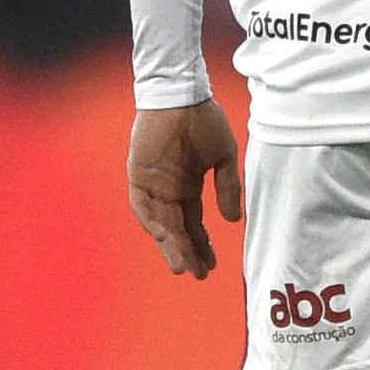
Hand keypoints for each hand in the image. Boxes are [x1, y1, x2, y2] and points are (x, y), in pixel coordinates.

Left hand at [126, 100, 241, 277]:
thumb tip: (231, 221)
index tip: (211, 266)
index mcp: (188, 186)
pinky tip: (166, 237)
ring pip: (159, 222)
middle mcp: (169, 190)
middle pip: (176, 229)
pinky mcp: (138, 175)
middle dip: (186, 252)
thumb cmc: (205, 121)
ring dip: (169, 244)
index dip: (202, 245)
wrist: (182, 95)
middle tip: (196, 274)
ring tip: (181, 265)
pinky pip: (142, 205)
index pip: (193, 224)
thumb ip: (227, 188)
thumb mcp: (224, 157)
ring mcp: (152, 184)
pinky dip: (152, 221)